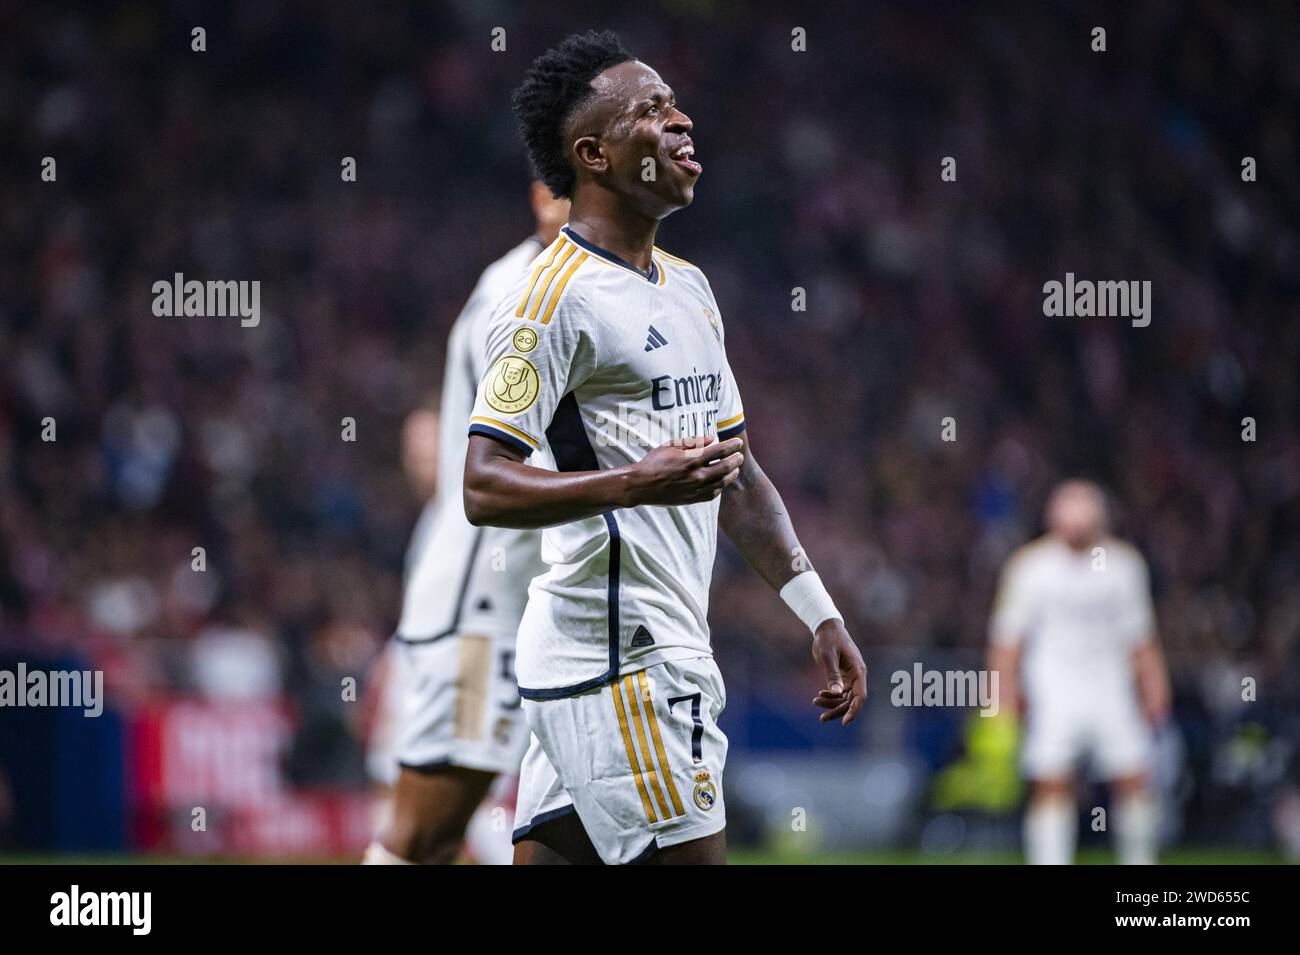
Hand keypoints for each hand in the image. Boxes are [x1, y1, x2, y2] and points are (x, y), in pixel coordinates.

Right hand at [623, 435, 743, 506]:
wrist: (642, 486)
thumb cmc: (654, 463)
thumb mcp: (671, 446)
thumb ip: (693, 442)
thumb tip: (712, 438)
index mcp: (691, 460)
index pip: (719, 451)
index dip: (732, 446)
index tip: (738, 442)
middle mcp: (696, 476)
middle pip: (726, 467)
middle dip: (736, 460)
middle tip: (739, 456)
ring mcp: (696, 489)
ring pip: (722, 482)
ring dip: (731, 474)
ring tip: (734, 469)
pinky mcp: (692, 499)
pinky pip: (713, 494)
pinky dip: (720, 487)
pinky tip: (720, 481)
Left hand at [811, 619, 866, 724]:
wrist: (826, 628)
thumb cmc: (828, 639)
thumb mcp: (827, 656)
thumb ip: (832, 674)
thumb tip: (836, 692)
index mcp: (858, 670)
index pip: (861, 696)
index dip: (854, 711)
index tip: (845, 722)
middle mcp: (858, 675)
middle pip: (852, 701)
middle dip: (837, 710)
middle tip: (821, 718)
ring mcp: (852, 677)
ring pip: (845, 698)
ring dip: (832, 703)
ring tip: (815, 702)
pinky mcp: (845, 676)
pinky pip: (840, 692)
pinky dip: (831, 696)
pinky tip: (820, 695)